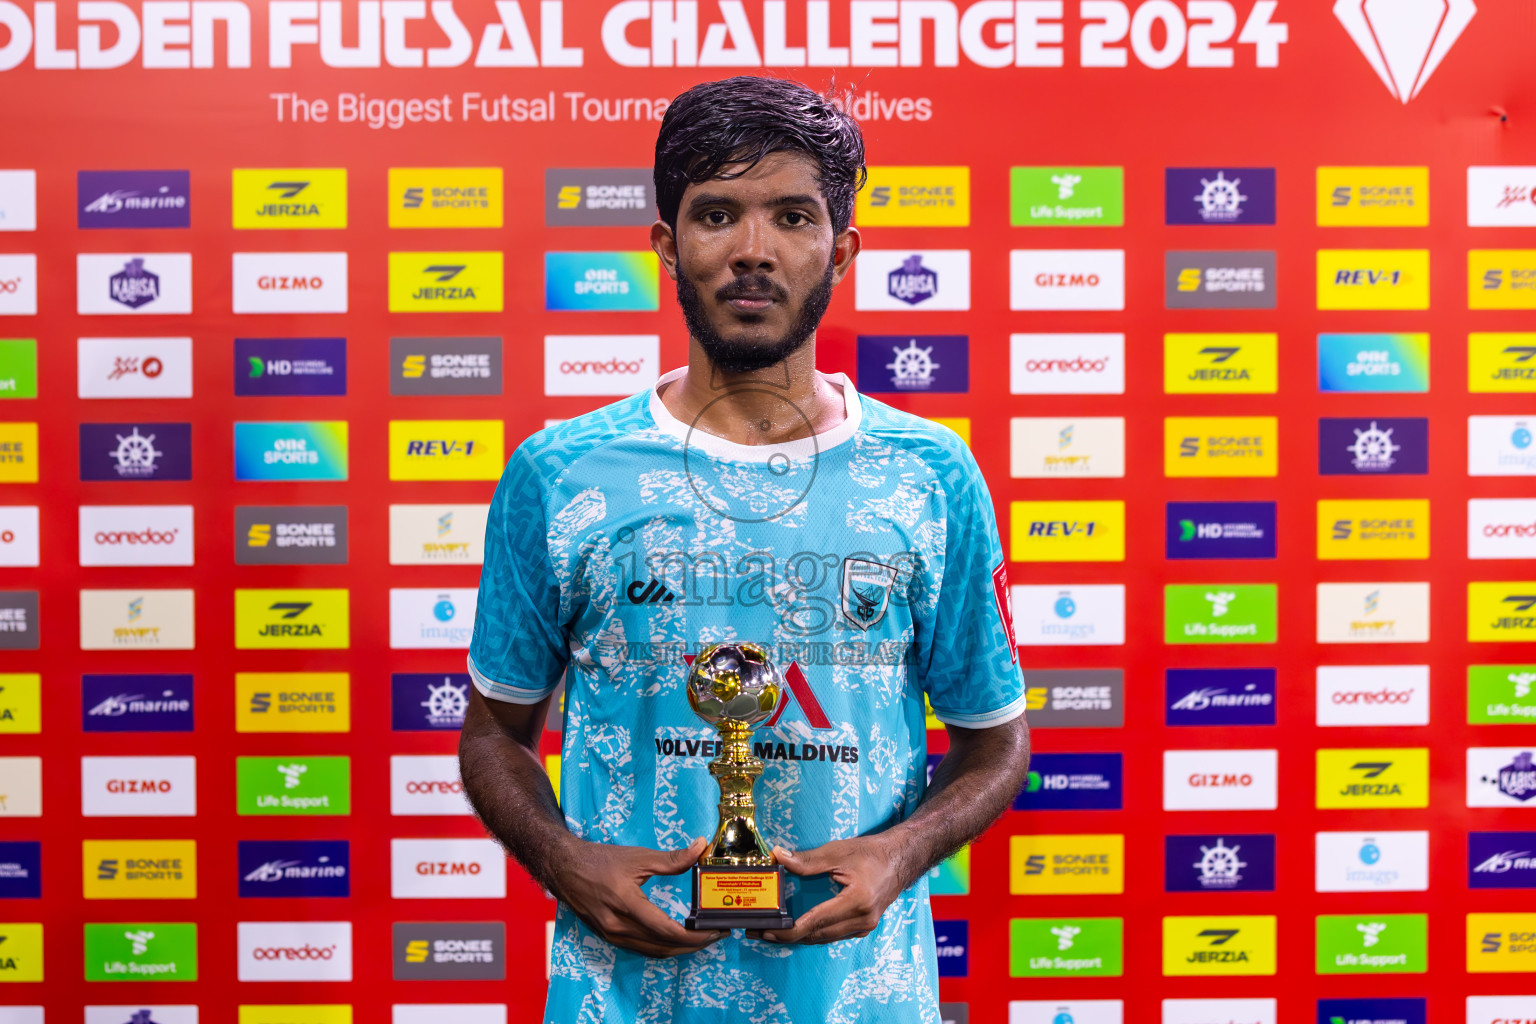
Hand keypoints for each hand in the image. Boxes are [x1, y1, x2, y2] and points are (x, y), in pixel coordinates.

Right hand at [548, 835, 724, 957]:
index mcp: (626, 904)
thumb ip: (672, 859)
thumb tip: (700, 848)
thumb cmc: (599, 860)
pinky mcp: (608, 936)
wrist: (564, 868)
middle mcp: (617, 926)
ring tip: (700, 940)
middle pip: (663, 946)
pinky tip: (674, 940)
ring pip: (652, 951)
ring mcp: (611, 934)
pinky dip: (661, 947)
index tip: (713, 931)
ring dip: (678, 950)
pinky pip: (640, 948)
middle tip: (714, 936)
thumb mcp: (638, 857)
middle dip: (693, 945)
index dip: (694, 935)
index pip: (666, 930)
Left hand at [750, 835, 905, 944]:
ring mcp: (865, 926)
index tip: (767, 929)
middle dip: (787, 936)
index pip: (815, 922)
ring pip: (825, 938)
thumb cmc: (871, 853)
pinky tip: (799, 928)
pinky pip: (834, 935)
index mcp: (856, 901)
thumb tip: (778, 856)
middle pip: (817, 935)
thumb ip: (807, 860)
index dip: (788, 929)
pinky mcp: (864, 927)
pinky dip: (815, 933)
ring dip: (799, 937)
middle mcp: (862, 919)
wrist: (900, 859)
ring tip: (774, 932)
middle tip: (760, 932)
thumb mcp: (838, 852)